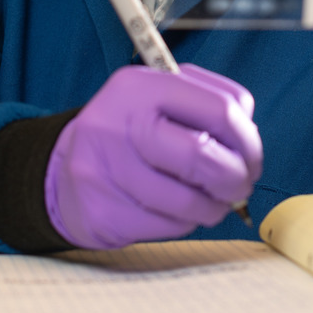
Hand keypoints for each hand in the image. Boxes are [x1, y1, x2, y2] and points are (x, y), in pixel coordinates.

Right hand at [45, 64, 263, 249]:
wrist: (61, 174)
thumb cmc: (128, 138)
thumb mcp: (157, 103)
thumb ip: (205, 108)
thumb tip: (248, 143)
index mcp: (140, 86)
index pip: (219, 108)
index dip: (248, 139)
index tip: (251, 158)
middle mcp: (117, 122)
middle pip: (202, 155)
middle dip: (235, 177)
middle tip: (240, 185)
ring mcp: (105, 169)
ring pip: (188, 200)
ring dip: (213, 208)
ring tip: (211, 203)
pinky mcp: (102, 211)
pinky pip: (167, 225)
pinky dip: (184, 223)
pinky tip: (176, 212)